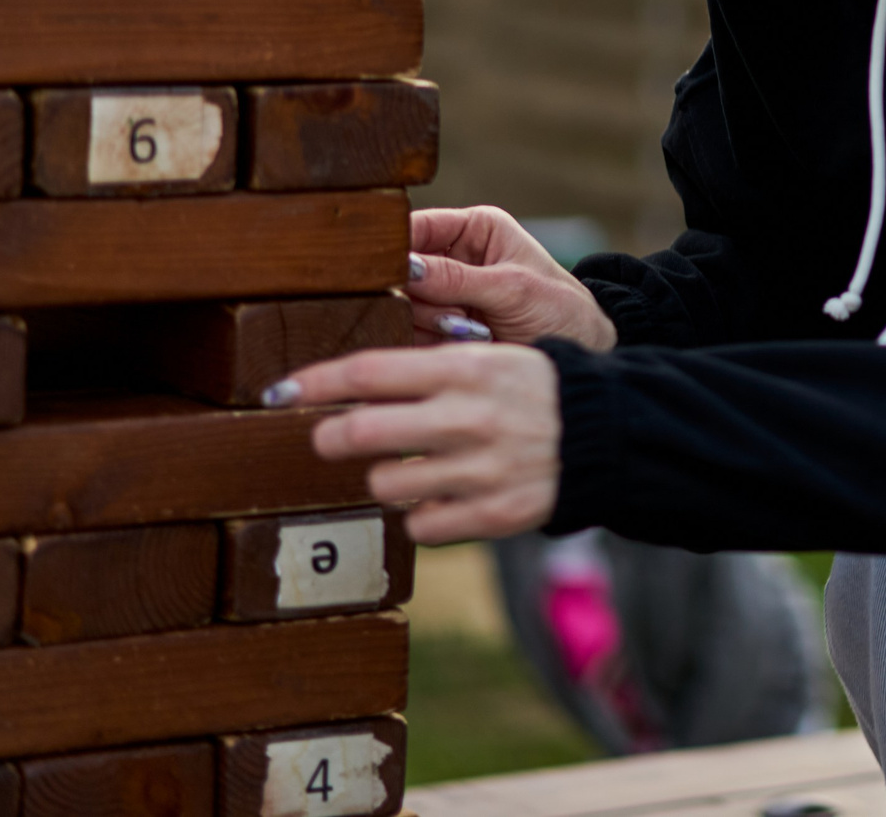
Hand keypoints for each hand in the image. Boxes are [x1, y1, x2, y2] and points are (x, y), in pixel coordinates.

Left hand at [284, 345, 561, 544]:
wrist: (606, 431)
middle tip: (329, 438)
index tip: (280, 390)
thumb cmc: (532, 389)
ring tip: (408, 468)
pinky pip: (421, 527)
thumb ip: (426, 368)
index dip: (315, 381)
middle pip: (362, 432)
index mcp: (464, 369)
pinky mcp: (493, 514)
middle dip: (330, 436)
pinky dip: (421, 515)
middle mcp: (468, 417)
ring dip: (384, 478)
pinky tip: (441, 498)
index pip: (368, 371)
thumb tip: (349, 382)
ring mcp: (481, 470)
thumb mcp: (488, 358)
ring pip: (385, 485)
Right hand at [407, 206, 616, 351]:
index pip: (417, 226)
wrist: (578, 352)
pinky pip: (410, 334)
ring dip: (432, 322)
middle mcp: (452, 258)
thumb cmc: (559, 307)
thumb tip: (405, 267)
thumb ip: (457, 278)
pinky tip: (466, 342)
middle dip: (423, 296)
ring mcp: (442, 296)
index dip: (397, 246)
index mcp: (474, 229)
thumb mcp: (513, 287)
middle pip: (401, 271)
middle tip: (457, 313)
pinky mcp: (438, 329)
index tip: (394, 271)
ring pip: (402, 305)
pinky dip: (431, 342)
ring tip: (475, 329)